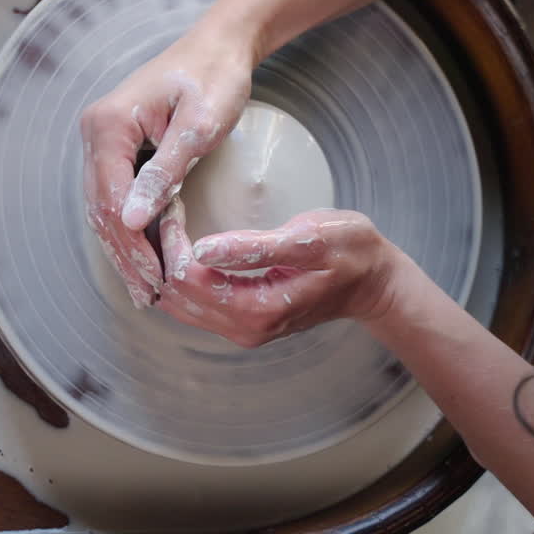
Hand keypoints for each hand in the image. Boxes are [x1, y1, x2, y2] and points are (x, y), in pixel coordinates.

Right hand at [80, 28, 256, 307]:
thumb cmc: (215, 78)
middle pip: (100, 207)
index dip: (131, 243)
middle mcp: (95, 132)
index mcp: (107, 125)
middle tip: (150, 296)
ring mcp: (103, 139)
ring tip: (146, 288)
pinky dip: (130, 228)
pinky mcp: (117, 146)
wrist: (221, 45)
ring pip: (105, 206)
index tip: (156, 277)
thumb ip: (164, 172)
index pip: (110, 197)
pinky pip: (117, 195)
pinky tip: (146, 256)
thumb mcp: (198, 126)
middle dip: (124, 254)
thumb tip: (131, 220)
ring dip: (124, 248)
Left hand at [156, 201, 401, 346]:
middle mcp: (242, 328)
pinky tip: (172, 247)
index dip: (172, 243)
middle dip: (160, 253)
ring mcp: (238, 328)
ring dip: (163, 266)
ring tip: (162, 224)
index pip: (188, 279)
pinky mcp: (237, 320)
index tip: (171, 205)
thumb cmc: (350, 252)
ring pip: (176, 302)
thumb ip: (256, 247)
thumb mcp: (310, 238)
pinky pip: (190, 303)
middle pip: (175, 294)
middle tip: (159, 209)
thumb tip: (202, 250)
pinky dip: (174, 277)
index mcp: (256, 310)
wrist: (374, 283)